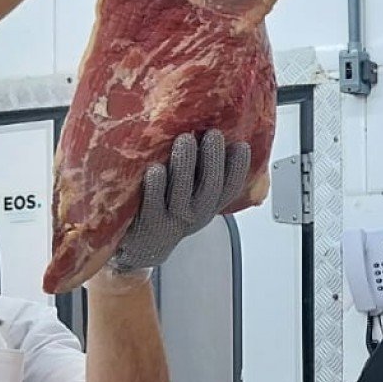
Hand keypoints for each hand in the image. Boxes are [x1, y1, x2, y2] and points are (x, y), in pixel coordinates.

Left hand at [110, 130, 250, 274]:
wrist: (141, 247)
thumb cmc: (166, 209)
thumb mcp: (192, 195)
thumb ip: (203, 172)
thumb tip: (216, 134)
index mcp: (208, 205)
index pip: (230, 188)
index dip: (238, 168)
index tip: (241, 145)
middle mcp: (194, 214)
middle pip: (209, 188)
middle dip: (213, 160)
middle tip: (213, 135)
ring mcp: (171, 220)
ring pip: (182, 194)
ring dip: (185, 166)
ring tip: (185, 140)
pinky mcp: (147, 223)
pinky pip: (153, 204)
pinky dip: (156, 187)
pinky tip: (156, 169)